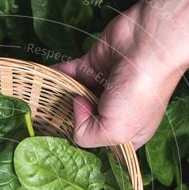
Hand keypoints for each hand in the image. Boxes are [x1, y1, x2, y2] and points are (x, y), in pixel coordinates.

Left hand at [52, 5, 188, 149]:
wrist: (149, 45)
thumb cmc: (139, 92)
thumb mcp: (114, 132)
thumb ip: (86, 134)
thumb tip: (74, 107)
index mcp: (128, 132)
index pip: (101, 144)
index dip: (86, 143)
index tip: (67, 142)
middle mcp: (116, 111)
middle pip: (84, 120)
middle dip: (67, 121)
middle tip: (45, 123)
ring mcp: (104, 86)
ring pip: (74, 95)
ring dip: (58, 97)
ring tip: (39, 102)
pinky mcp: (93, 64)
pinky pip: (69, 73)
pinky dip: (56, 76)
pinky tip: (41, 80)